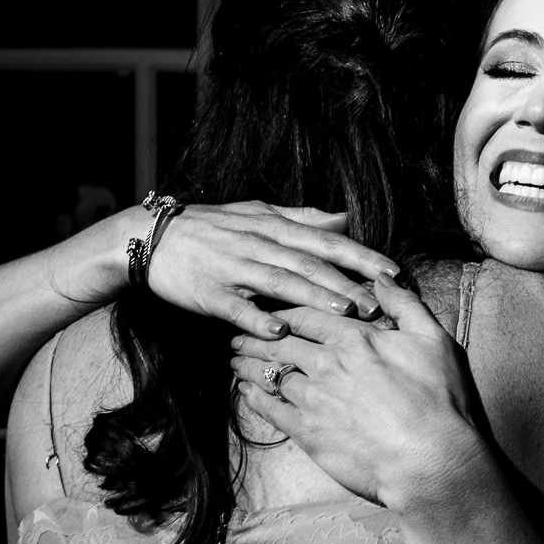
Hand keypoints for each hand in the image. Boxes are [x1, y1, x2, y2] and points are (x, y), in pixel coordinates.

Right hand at [143, 201, 400, 339]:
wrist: (151, 236)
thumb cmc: (211, 226)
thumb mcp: (258, 212)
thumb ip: (302, 218)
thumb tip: (345, 217)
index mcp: (274, 227)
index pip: (327, 241)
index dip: (361, 257)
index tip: (393, 273)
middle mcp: (259, 244)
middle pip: (311, 264)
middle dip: (348, 284)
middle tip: (380, 306)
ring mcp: (233, 268)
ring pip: (281, 281)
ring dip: (314, 297)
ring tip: (344, 313)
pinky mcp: (209, 292)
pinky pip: (236, 306)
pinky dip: (257, 317)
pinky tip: (279, 331)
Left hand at [228, 275, 484, 508]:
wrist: (431, 462)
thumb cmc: (439, 401)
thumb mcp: (434, 341)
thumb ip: (405, 305)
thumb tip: (382, 280)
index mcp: (354, 337)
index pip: (306, 315)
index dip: (284, 311)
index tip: (270, 310)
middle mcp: (327, 364)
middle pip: (279, 341)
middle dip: (256, 334)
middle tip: (240, 333)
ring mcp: (313, 399)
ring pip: (269, 373)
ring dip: (249, 364)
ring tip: (237, 360)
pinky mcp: (307, 433)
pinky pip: (269, 409)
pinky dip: (253, 397)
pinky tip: (246, 393)